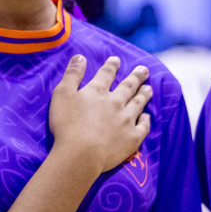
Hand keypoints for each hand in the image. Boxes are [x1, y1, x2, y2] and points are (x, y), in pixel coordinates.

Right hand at [47, 55, 151, 171]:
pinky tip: (147, 117)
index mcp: (98, 91)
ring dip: (144, 95)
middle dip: (136, 77)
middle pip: (128, 86)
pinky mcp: (132, 138)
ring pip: (138, 104)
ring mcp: (126, 120)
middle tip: (144, 70)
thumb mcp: (62, 95)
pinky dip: (146, 120)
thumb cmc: (66, 125)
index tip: (117, 60)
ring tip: (149, 88)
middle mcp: (116, 102)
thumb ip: (72, 75)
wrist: (80, 155)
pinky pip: (143, 126)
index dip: (111, 66)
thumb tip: (80, 56)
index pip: (106, 74)